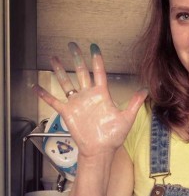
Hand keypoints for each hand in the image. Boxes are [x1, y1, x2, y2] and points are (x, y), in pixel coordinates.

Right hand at [32, 42, 147, 156]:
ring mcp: (77, 103)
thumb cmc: (114, 135)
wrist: (101, 150)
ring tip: (53, 58)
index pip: (99, 73)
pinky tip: (36, 87)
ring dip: (59, 71)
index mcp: (102, 94)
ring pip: (66, 83)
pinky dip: (44, 95)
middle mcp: (88, 96)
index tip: (94, 48)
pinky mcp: (67, 112)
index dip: (96, 60)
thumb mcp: (127, 117)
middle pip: (80, 72)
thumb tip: (146, 90)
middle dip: (76, 58)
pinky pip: (54, 101)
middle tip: (72, 45)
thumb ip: (135, 103)